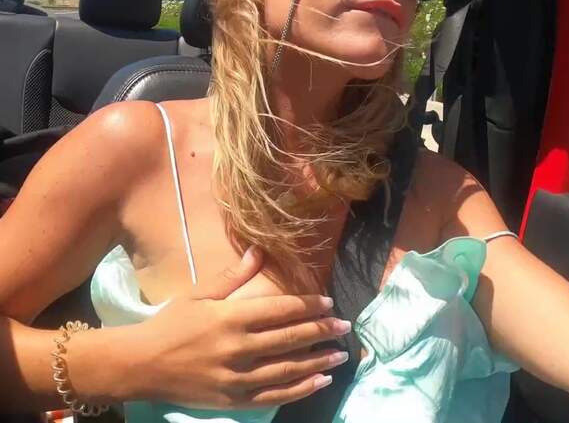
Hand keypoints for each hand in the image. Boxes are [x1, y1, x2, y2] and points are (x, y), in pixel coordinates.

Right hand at [131, 247, 350, 407]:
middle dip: (322, 331)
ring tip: (340, 354)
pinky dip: (300, 389)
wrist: (140, 366)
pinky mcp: (233, 400)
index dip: (308, 306)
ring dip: (318, 361)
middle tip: (345, 326)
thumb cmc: (171, 324)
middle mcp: (237, 348)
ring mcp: (236, 377)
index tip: (328, 303)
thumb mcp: (198, 295)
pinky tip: (319, 381)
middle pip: (290, 338)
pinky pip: (274, 395)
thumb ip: (231, 277)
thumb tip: (258, 251)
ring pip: (288, 369)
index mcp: (231, 318)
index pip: (281, 310)